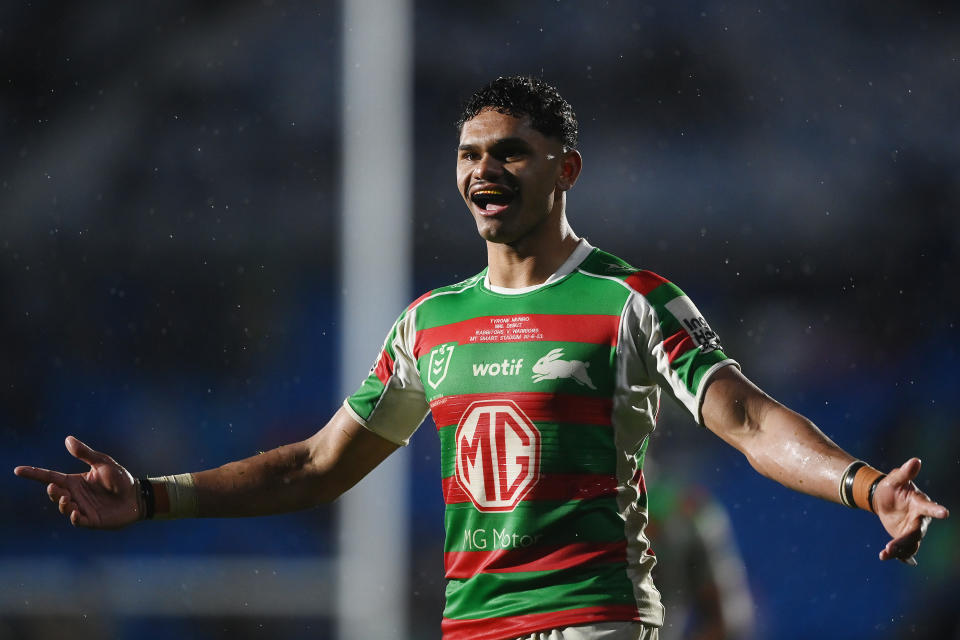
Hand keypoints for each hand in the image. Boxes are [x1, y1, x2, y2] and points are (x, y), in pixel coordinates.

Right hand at [13, 436, 141, 528]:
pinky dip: (73, 517)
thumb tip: (67, 439)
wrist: (137, 496)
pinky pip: (77, 521)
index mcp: (74, 481)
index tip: (18, 470)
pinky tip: (75, 512)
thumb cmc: (120, 479)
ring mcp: (81, 508)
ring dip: (62, 504)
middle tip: (55, 488)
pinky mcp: (90, 520)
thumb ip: (86, 453)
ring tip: (67, 499)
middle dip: (52, 492)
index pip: (50, 477)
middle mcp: (74, 495)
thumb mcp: (103, 463)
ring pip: (63, 508)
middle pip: (54, 494)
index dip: (34, 473)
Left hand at [873, 458, 948, 564]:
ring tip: (885, 553)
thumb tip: (915, 460)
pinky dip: (896, 555)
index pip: (929, 507)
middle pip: (916, 532)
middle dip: (906, 540)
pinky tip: (885, 556)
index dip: (936, 510)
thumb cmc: (892, 486)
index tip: (945, 513)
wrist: (882, 499)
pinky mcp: (905, 538)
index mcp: (920, 504)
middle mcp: (919, 519)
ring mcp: (913, 530)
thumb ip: (905, 472)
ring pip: (910, 544)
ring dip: (899, 550)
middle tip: (892, 546)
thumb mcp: (894, 479)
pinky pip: (903, 549)